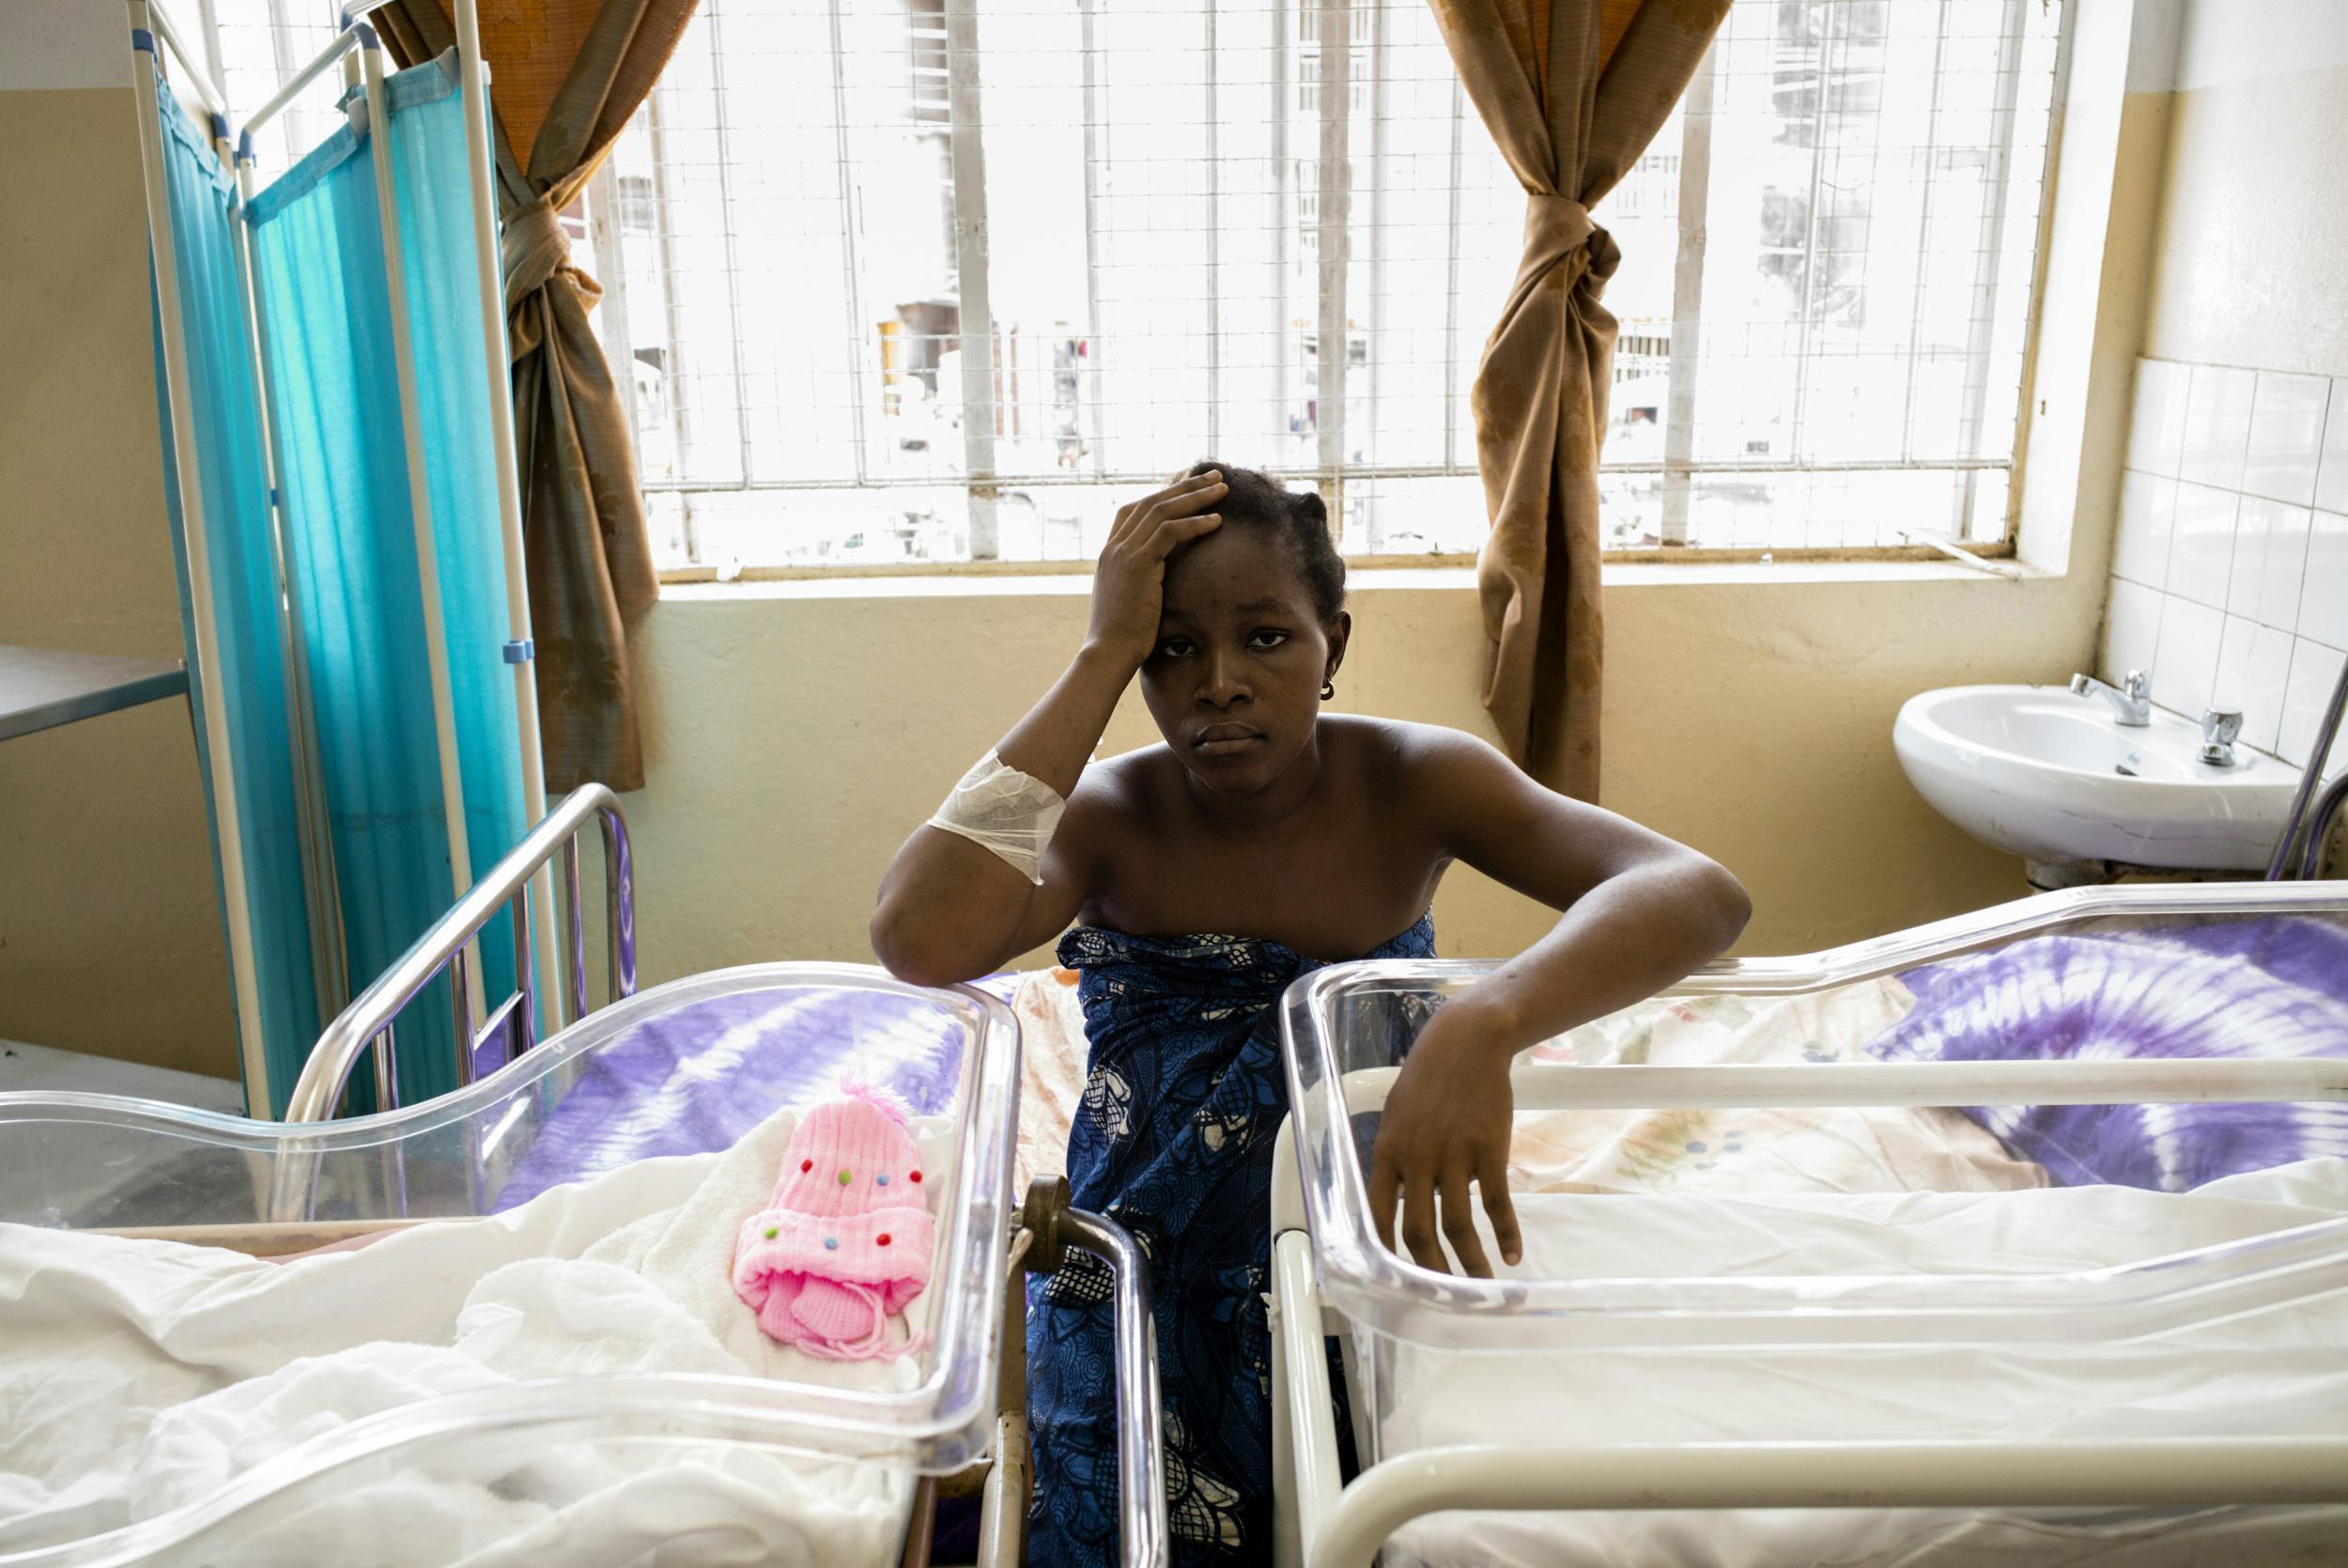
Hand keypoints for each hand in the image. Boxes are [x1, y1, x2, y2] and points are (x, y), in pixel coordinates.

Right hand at [1084, 471, 1226, 668]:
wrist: (1107, 654)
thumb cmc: (1122, 638)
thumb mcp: (1130, 602)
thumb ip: (1141, 583)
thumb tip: (1160, 584)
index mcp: (1109, 554)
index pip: (1133, 509)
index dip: (1162, 494)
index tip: (1188, 488)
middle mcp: (1114, 547)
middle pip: (1151, 501)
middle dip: (1185, 486)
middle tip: (1214, 476)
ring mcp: (1123, 553)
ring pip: (1163, 510)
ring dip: (1196, 496)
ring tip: (1223, 489)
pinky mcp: (1138, 564)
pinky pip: (1170, 532)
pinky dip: (1195, 523)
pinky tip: (1216, 521)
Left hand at [1368, 1001, 1521, 1277]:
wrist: (1466, 1042)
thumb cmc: (1429, 1079)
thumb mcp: (1398, 1116)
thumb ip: (1398, 1161)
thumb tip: (1404, 1204)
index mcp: (1388, 1152)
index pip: (1378, 1216)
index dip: (1385, 1253)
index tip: (1394, 1280)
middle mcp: (1417, 1158)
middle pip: (1418, 1231)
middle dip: (1430, 1270)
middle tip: (1442, 1294)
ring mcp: (1454, 1155)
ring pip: (1457, 1226)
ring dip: (1470, 1262)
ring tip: (1480, 1284)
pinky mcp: (1489, 1150)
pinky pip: (1497, 1204)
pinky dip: (1506, 1234)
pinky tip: (1513, 1254)